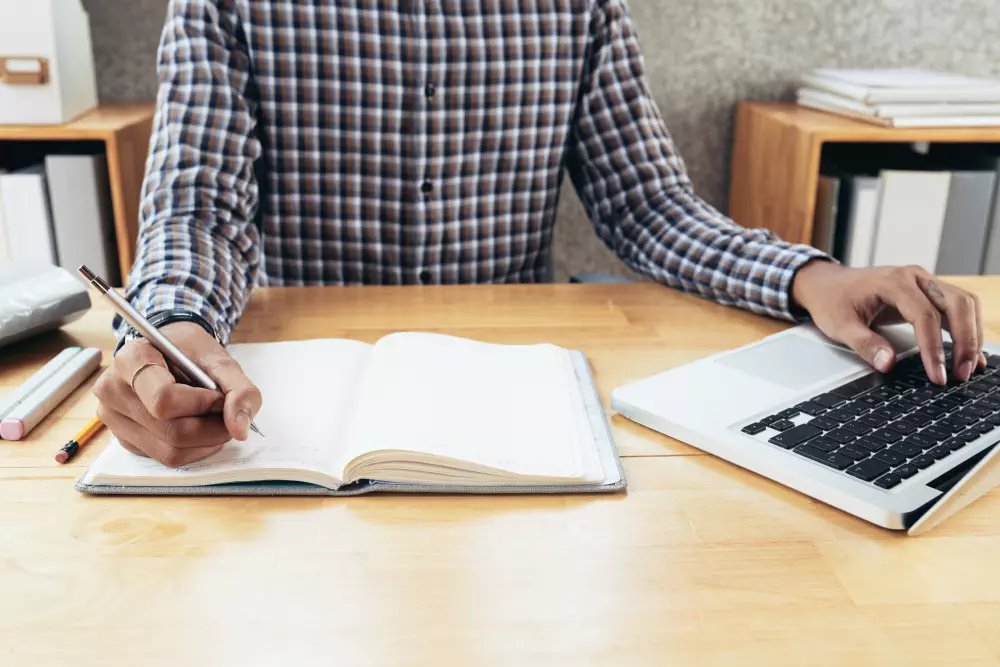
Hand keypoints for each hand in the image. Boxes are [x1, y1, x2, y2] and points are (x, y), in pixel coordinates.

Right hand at [93, 322, 261, 466]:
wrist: (169, 351)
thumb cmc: (191, 352)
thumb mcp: (220, 359)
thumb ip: (239, 389)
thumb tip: (240, 430)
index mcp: (130, 360)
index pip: (164, 400)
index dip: (201, 405)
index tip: (218, 396)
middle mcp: (113, 391)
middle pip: (170, 431)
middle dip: (211, 428)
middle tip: (228, 416)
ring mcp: (114, 419)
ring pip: (169, 452)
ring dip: (205, 442)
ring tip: (215, 421)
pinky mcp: (125, 439)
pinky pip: (165, 457)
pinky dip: (192, 448)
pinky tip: (197, 427)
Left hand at [792, 261, 984, 385]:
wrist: (827, 284)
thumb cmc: (832, 300)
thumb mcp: (839, 326)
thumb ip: (864, 344)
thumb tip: (888, 364)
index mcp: (892, 282)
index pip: (925, 316)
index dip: (933, 348)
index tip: (937, 375)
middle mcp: (914, 277)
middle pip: (956, 304)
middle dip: (965, 340)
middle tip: (961, 374)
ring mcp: (923, 282)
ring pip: (964, 303)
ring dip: (971, 334)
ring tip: (968, 367)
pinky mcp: (927, 291)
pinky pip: (957, 307)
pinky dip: (967, 328)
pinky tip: (970, 353)